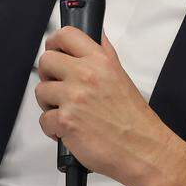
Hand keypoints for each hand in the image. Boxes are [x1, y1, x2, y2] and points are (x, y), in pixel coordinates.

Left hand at [34, 28, 185, 185]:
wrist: (144, 150)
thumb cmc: (135, 119)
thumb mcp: (122, 77)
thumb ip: (105, 55)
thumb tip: (96, 37)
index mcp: (100, 61)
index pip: (66, 35)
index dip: (54, 43)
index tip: (55, 52)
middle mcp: (86, 75)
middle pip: (46, 61)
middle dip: (49, 76)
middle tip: (60, 88)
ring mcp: (74, 97)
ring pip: (41, 91)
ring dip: (50, 104)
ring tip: (68, 113)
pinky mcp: (66, 121)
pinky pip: (44, 120)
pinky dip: (53, 129)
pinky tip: (69, 131)